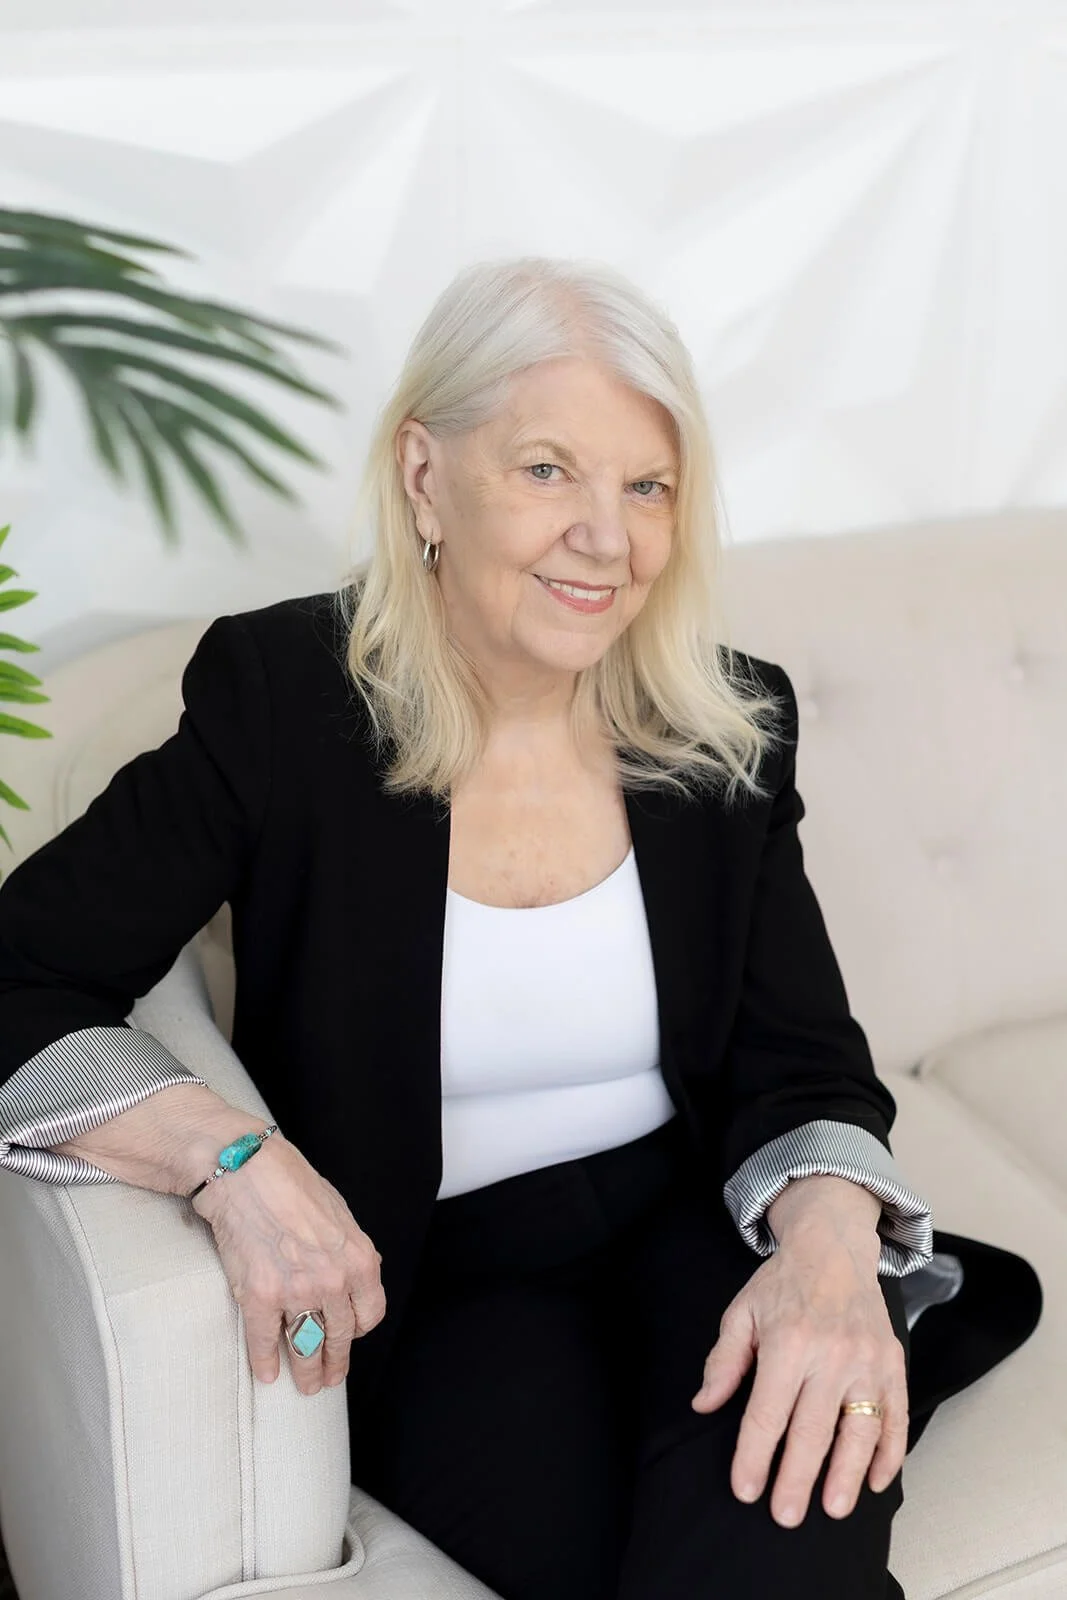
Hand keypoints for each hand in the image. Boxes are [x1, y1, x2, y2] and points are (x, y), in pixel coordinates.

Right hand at [192, 1134, 386, 1396]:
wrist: (246, 1169)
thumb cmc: (292, 1183)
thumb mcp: (339, 1214)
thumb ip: (347, 1252)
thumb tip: (349, 1279)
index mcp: (359, 1259)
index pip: (369, 1315)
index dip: (358, 1330)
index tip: (348, 1336)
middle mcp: (332, 1281)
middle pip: (339, 1337)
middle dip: (334, 1363)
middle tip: (328, 1379)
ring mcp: (295, 1292)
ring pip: (306, 1346)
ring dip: (305, 1371)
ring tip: (305, 1385)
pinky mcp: (258, 1296)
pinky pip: (264, 1342)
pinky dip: (265, 1362)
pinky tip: (267, 1374)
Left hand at [691, 1181, 907, 1527]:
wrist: (833, 1246)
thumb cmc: (782, 1284)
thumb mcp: (742, 1313)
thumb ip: (724, 1361)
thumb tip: (704, 1406)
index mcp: (787, 1342)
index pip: (767, 1412)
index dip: (755, 1456)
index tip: (746, 1490)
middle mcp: (830, 1354)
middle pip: (812, 1429)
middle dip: (797, 1478)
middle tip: (785, 1516)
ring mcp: (867, 1360)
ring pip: (859, 1429)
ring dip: (846, 1474)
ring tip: (833, 1509)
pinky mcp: (893, 1364)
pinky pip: (897, 1416)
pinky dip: (890, 1453)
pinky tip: (875, 1481)